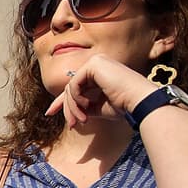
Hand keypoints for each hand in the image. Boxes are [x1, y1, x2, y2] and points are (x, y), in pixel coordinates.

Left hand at [46, 54, 160, 128]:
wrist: (139, 102)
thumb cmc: (123, 106)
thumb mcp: (98, 107)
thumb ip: (83, 105)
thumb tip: (68, 111)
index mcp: (100, 72)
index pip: (75, 86)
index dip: (61, 101)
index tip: (49, 113)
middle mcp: (97, 64)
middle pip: (70, 88)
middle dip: (68, 109)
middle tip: (72, 125)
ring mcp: (95, 62)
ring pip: (70, 88)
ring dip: (73, 107)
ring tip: (81, 120)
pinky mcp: (93, 65)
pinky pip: (74, 85)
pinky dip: (76, 99)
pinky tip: (87, 106)